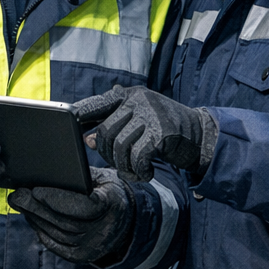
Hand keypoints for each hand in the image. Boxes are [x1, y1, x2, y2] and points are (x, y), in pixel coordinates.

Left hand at [7, 169, 134, 263]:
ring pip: (58, 234)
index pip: (84, 206)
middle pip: (65, 222)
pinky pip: (57, 245)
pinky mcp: (82, 257)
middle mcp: (105, 230)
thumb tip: (46, 170)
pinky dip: (41, 232)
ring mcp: (94, 247)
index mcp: (112, 205)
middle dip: (37, 208)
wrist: (124, 219)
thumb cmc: (106, 191)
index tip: (36, 190)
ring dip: (35, 218)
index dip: (58, 200)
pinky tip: (30, 218)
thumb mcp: (101, 178)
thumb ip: (79, 176)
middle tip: (17, 195)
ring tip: (19, 203)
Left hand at [71, 85, 217, 182]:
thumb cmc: (163, 131)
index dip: (80, 114)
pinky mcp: (162, 131)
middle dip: (106, 153)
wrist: (200, 135)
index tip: (67, 123)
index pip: (97, 103)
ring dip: (124, 165)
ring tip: (134, 171)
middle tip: (120, 163)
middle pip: (105, 131)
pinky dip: (139, 170)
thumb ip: (114, 125)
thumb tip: (86, 138)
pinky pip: (138, 156)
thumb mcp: (139, 122)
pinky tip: (147, 173)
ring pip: (119, 146)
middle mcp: (137, 100)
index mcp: (128, 96)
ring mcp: (150, 114)